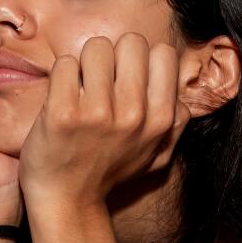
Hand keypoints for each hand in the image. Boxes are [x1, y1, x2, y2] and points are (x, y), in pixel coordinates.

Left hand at [18, 34, 189, 206]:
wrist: (66, 201)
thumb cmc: (109, 171)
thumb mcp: (156, 155)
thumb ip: (176, 123)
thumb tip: (180, 92)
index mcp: (160, 120)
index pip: (162, 52)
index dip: (140, 62)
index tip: (125, 82)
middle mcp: (133, 114)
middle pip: (130, 41)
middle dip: (113, 56)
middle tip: (99, 82)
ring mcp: (97, 114)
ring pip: (96, 47)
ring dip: (84, 64)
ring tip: (79, 90)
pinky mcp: (62, 114)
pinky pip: (65, 64)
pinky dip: (61, 76)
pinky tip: (60, 99)